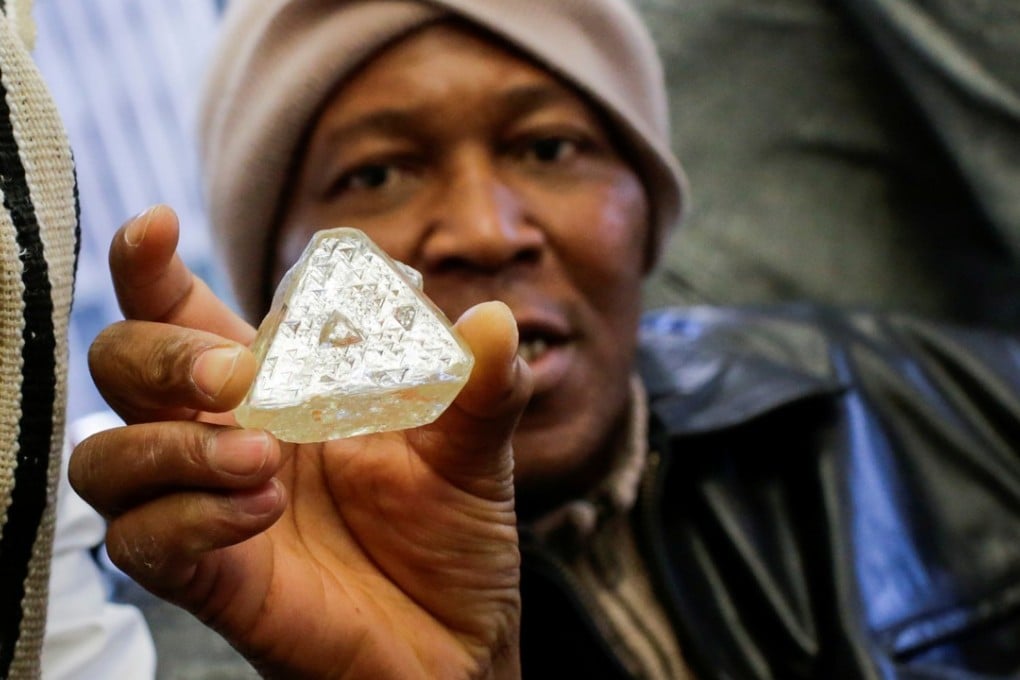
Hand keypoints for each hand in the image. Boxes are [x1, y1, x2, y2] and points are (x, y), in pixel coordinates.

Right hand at [70, 206, 529, 678]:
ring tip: (263, 459)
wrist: (457, 636)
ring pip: (107, 458)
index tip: (158, 228)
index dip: (151, 266)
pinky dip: (191, 519)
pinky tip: (260, 513)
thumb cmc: (452, 530)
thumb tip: (494, 320)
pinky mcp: (210, 576)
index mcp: (278, 385)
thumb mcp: (475, 449)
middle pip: (123, 367)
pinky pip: (143, 542)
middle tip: (235, 376)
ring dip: (171, 446)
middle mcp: (226, 434)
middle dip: (160, 354)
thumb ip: (481, 385)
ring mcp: (208, 506)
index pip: (184, 311)